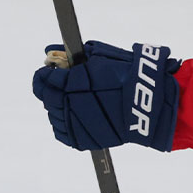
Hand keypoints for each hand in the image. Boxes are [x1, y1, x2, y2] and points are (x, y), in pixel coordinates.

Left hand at [32, 40, 179, 151]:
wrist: (150, 102)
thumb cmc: (127, 74)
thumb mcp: (99, 55)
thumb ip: (72, 55)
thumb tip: (49, 52)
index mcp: (72, 83)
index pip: (43, 81)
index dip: (43, 75)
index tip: (47, 71)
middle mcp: (70, 105)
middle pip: (47, 99)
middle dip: (50, 89)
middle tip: (60, 83)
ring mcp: (77, 124)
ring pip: (54, 116)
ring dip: (57, 106)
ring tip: (71, 98)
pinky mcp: (86, 140)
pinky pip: (64, 133)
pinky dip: (64, 124)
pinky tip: (73, 114)